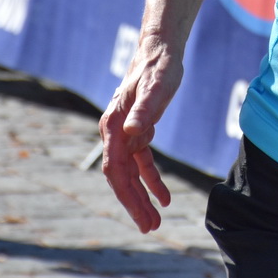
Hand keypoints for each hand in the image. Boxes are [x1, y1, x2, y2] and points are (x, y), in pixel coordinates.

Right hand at [99, 37, 181, 231]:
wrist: (160, 49)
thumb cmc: (158, 66)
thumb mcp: (156, 87)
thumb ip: (144, 110)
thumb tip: (132, 132)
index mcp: (113, 125)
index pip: (116, 170)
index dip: (128, 196)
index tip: (142, 216)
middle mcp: (115, 132)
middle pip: (121, 177)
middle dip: (135, 203)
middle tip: (151, 227)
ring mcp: (125, 133)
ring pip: (131, 173)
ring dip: (142, 196)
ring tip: (157, 219)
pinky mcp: (138, 131)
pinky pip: (142, 162)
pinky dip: (152, 179)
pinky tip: (163, 196)